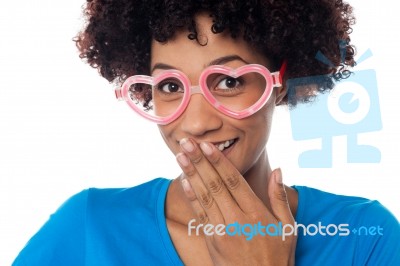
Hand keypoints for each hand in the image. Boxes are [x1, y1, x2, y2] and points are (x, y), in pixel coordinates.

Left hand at [176, 138, 296, 265]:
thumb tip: (278, 170)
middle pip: (215, 184)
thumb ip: (280, 198)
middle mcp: (237, 219)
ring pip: (204, 197)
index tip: (207, 145)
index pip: (234, 181)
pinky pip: (199, 215)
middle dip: (199, 161)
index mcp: (256, 214)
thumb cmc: (278, 258)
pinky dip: (191, 197)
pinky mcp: (212, 240)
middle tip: (187, 142)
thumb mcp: (288, 228)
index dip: (219, 162)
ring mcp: (222, 230)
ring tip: (180, 156)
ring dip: (190, 174)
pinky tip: (183, 182)